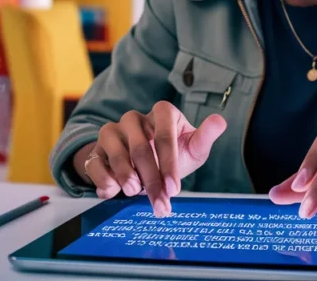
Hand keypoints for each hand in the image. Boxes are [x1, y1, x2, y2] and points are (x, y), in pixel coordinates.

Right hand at [76, 101, 226, 216]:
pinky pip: (95, 163)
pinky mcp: (96, 148)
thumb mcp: (192, 147)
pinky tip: (112, 192)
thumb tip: (220, 121)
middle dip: (151, 180)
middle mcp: (134, 118)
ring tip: (136, 193)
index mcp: (162, 112)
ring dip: (127, 178)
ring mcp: (113, 131)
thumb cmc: (172, 154)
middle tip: (160, 204)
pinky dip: (103, 179)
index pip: (165, 135)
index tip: (174, 189)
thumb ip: (205, 136)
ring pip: (117, 155)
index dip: (169, 164)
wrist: (142, 163)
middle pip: (141, 149)